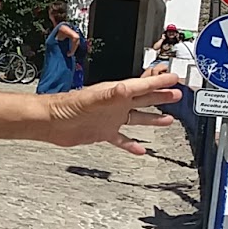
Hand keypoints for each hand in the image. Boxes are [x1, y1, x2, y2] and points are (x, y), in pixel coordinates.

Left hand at [40, 72, 183, 154]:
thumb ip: (111, 94)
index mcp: (116, 93)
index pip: (143, 86)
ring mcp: (110, 119)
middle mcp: (115, 105)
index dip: (160, 83)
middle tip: (177, 94)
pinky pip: (122, 139)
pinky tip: (141, 149)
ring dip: (152, 119)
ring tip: (168, 119)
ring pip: (137, 119)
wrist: (50, 122)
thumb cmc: (66, 106)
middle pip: (144, 99)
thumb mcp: (93, 98)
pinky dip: (132, 144)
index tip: (175, 79)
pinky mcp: (103, 132)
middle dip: (161, 97)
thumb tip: (126, 87)